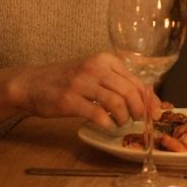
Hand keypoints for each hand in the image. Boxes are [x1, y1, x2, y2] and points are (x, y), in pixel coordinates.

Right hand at [6, 52, 160, 129]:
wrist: (31, 83)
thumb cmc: (66, 80)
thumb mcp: (94, 73)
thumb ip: (117, 83)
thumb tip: (147, 99)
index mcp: (106, 60)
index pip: (137, 81)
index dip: (149, 99)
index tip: (155, 113)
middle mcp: (95, 68)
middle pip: (130, 91)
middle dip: (139, 110)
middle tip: (138, 121)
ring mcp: (81, 82)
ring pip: (116, 102)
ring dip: (123, 118)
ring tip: (120, 123)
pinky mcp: (69, 99)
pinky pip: (96, 113)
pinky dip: (106, 122)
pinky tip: (107, 126)